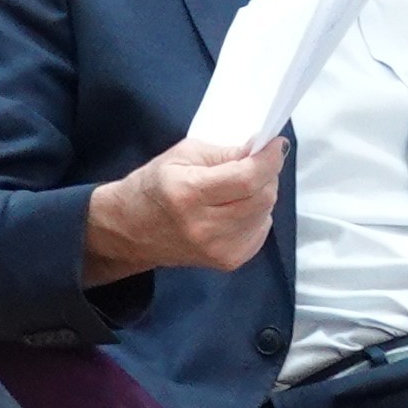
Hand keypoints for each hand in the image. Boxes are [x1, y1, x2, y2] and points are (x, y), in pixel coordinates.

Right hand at [80, 136, 283, 283]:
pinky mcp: (227, 262)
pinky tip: (238, 208)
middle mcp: (205, 226)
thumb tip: (260, 150)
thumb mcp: (182, 155)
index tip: (276, 145)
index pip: (246, 178)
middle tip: (256, 163)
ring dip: (262, 194)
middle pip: (262, 198)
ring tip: (242, 187)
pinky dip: (257, 215)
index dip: (269, 159)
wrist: (130, 230)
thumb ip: (224, 153)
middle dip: (267, 175)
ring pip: (265, 214)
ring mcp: (218, 249)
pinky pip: (261, 231)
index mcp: (189, 193)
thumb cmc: (153, 186)